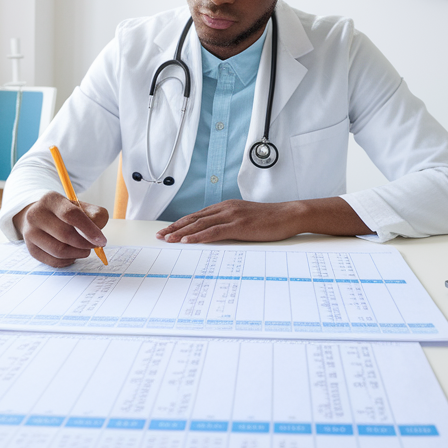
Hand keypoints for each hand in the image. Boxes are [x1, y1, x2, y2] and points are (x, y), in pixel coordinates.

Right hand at [14, 193, 108, 267]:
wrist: (39, 218)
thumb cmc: (64, 213)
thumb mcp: (80, 206)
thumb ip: (95, 215)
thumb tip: (97, 233)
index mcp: (51, 199)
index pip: (71, 215)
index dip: (89, 229)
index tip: (101, 240)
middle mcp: (36, 214)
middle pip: (65, 235)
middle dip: (85, 244)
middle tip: (95, 245)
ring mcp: (30, 233)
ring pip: (59, 251)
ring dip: (78, 253)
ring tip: (85, 249)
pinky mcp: (31, 249)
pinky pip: (54, 261)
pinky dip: (68, 260)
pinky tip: (73, 254)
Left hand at [157, 200, 299, 243]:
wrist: (288, 215)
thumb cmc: (270, 219)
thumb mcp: (246, 218)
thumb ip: (230, 222)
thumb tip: (217, 232)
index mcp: (226, 206)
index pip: (198, 215)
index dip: (180, 223)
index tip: (167, 230)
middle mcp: (226, 208)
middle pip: (194, 218)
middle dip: (174, 227)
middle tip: (159, 235)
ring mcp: (231, 216)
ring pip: (200, 224)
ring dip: (181, 232)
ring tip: (167, 239)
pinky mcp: (238, 225)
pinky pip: (213, 232)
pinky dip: (198, 236)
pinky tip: (187, 241)